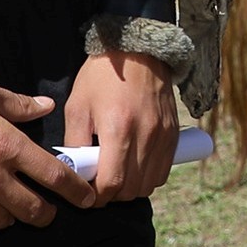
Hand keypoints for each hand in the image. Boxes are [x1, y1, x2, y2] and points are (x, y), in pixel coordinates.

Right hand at [0, 76, 93, 239]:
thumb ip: (19, 104)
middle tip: (45, 211)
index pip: (54, 176)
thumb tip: (47, 108)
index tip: (86, 200)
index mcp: (8, 146)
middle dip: (44, 214)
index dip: (75, 191)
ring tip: (4, 206)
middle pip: (33, 211)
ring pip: (2, 224)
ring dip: (8, 217)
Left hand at [65, 50, 179, 204]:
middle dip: (111, 194)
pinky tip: (133, 167)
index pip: (111, 183)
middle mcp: (145, 136)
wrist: (138, 50)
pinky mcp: (172, 135)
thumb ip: (74, 142)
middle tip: (98, 183)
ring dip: (130, 188)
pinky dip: (147, 178)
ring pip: (147, 185)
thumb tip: (74, 170)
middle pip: (130, 189)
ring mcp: (163, 137)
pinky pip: (162, 173)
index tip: (86, 193)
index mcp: (118, 128)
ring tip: (115, 175)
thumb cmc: (102, 77)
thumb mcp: (77, 106)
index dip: (96, 196)